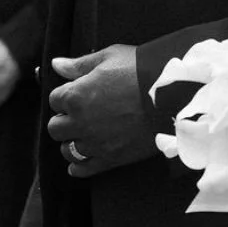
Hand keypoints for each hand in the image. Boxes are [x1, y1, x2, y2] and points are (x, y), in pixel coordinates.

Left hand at [47, 44, 153, 176]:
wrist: (173, 94)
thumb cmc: (142, 71)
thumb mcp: (109, 57)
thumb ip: (79, 64)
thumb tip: (57, 64)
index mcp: (77, 95)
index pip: (54, 99)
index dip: (65, 95)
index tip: (77, 93)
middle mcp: (81, 122)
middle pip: (56, 127)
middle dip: (65, 119)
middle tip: (79, 113)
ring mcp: (95, 143)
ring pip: (67, 150)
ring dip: (72, 141)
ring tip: (84, 134)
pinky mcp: (111, 158)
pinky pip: (83, 169)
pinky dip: (77, 167)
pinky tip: (80, 161)